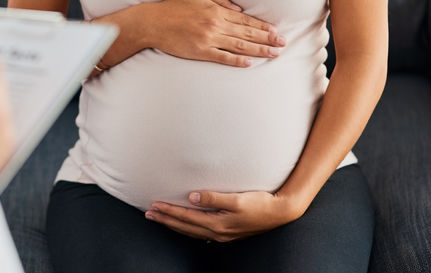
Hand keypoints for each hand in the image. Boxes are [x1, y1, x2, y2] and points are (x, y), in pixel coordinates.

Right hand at [145, 0, 285, 66]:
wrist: (154, 23)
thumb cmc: (174, 8)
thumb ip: (220, 2)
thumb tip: (239, 9)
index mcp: (216, 11)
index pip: (245, 20)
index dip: (263, 27)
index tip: (276, 31)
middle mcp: (216, 25)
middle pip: (247, 34)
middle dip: (267, 39)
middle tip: (283, 44)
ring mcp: (208, 40)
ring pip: (239, 46)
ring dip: (258, 50)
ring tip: (273, 54)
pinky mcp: (200, 52)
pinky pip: (222, 57)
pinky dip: (236, 61)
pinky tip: (249, 63)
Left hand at [145, 190, 302, 241]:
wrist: (281, 212)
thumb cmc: (260, 203)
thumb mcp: (237, 199)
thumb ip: (214, 197)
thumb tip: (192, 196)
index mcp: (218, 224)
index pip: (186, 218)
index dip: (169, 211)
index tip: (154, 205)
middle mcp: (217, 232)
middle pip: (185, 226)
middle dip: (166, 219)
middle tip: (149, 213)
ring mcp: (222, 234)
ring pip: (191, 231)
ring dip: (174, 224)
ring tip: (160, 218)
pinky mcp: (227, 232)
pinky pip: (200, 232)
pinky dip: (187, 227)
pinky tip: (183, 224)